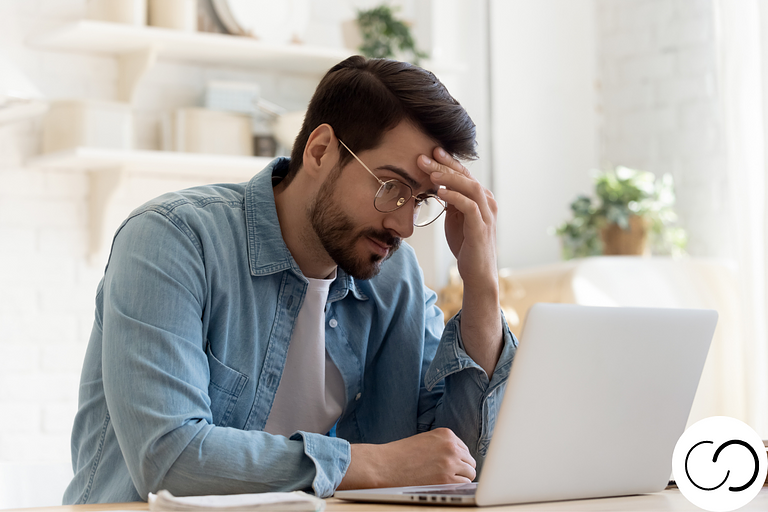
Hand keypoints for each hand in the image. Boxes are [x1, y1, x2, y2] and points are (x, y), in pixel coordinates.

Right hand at [337, 428, 475, 489]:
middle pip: (470, 461)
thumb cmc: (401, 455)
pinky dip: (456, 488)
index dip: (458, 459)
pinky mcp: (447, 479)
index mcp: (446, 434)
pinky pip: (464, 485)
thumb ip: (443, 446)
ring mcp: (450, 463)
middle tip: (448, 475)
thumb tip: (459, 459)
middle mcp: (451, 446)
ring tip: (444, 481)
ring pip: (470, 474)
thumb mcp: (425, 441)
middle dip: (461, 469)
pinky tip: (444, 486)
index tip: (450, 466)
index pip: (464, 449)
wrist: (384, 466)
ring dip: (460, 479)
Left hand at [418, 148, 497, 288]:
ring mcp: (486, 214)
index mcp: (480, 198)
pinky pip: (469, 206)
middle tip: (423, 158)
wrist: (477, 272)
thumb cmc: (466, 245)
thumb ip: (451, 201)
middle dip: (444, 165)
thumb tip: (437, 186)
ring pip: (470, 187)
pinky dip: (454, 197)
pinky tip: (440, 192)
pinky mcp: (481, 227)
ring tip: (431, 173)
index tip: (431, 152)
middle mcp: (487, 202)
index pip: (464, 174)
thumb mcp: (456, 218)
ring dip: (449, 178)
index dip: (448, 162)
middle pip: (466, 176)